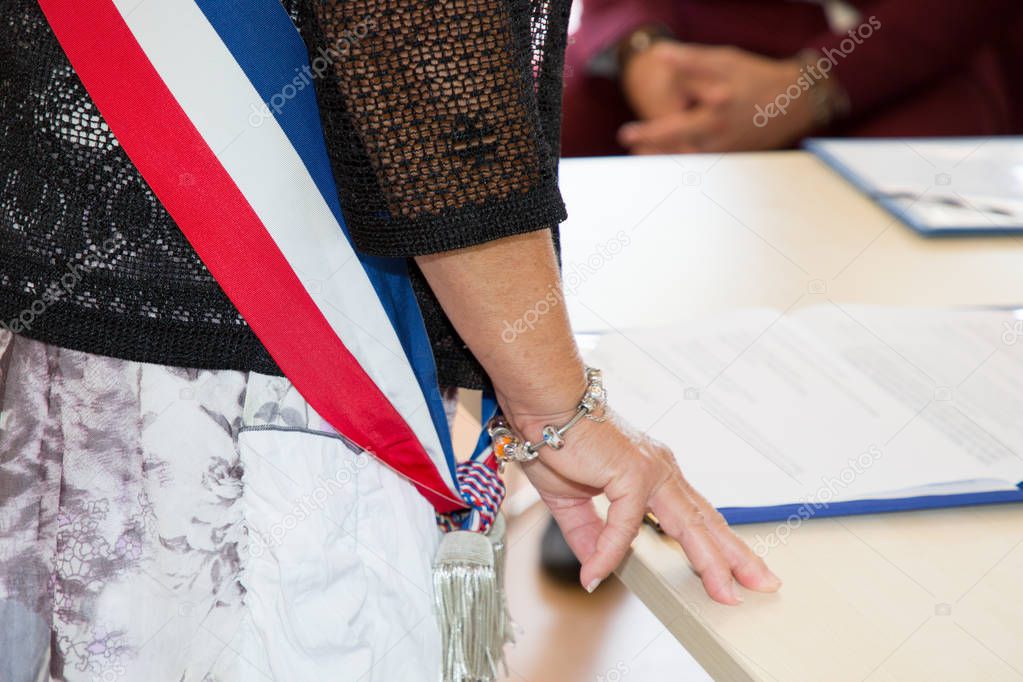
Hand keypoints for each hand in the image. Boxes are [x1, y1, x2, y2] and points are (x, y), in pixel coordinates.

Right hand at [510, 407, 781, 603]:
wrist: (543, 407)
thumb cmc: (558, 441)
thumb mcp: (572, 500)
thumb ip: (590, 534)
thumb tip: (596, 569)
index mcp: (653, 474)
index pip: (695, 515)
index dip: (717, 543)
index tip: (736, 570)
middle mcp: (661, 471)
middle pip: (706, 522)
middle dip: (735, 556)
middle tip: (764, 584)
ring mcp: (651, 471)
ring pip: (689, 525)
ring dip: (709, 561)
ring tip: (726, 593)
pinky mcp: (632, 474)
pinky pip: (623, 526)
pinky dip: (608, 552)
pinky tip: (596, 573)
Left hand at [619, 42, 818, 153]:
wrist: (793, 101)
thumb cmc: (754, 76)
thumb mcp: (724, 61)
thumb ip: (691, 61)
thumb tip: (659, 54)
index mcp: (716, 110)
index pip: (673, 127)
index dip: (647, 133)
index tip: (626, 135)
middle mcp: (721, 135)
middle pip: (677, 152)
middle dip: (651, 151)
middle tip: (631, 148)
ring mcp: (727, 149)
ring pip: (687, 161)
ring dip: (663, 158)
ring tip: (642, 153)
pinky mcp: (732, 157)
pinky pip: (702, 163)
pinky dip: (683, 160)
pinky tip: (668, 155)